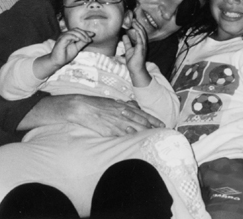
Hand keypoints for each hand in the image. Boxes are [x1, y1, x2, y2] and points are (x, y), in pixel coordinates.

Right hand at [19, 94, 164, 135]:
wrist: (79, 107)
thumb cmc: (94, 104)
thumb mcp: (111, 101)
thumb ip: (123, 105)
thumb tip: (133, 106)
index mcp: (122, 106)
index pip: (141, 113)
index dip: (153, 119)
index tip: (162, 123)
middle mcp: (121, 113)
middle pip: (141, 121)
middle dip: (153, 127)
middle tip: (163, 131)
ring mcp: (115, 122)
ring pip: (134, 128)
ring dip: (145, 132)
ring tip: (155, 136)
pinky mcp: (108, 130)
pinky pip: (122, 134)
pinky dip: (131, 137)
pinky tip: (138, 140)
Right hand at [51, 28, 93, 65]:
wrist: (57, 61)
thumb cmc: (66, 55)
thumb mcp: (77, 48)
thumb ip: (82, 43)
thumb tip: (89, 38)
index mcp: (70, 36)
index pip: (78, 31)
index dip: (86, 32)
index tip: (93, 34)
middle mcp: (66, 34)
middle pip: (76, 30)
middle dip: (84, 33)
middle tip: (89, 39)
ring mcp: (63, 37)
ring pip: (73, 31)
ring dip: (81, 35)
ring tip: (86, 40)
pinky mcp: (61, 40)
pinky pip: (68, 36)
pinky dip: (74, 36)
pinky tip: (78, 39)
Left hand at [123, 19, 147, 70]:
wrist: (135, 70)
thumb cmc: (133, 62)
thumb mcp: (128, 50)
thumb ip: (127, 43)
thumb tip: (124, 36)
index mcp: (140, 44)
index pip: (140, 33)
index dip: (137, 27)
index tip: (132, 21)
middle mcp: (143, 44)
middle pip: (142, 32)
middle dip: (138, 25)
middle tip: (133, 19)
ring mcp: (143, 46)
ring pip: (142, 34)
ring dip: (138, 27)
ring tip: (134, 22)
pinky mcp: (141, 49)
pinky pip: (140, 40)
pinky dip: (138, 34)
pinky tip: (136, 29)